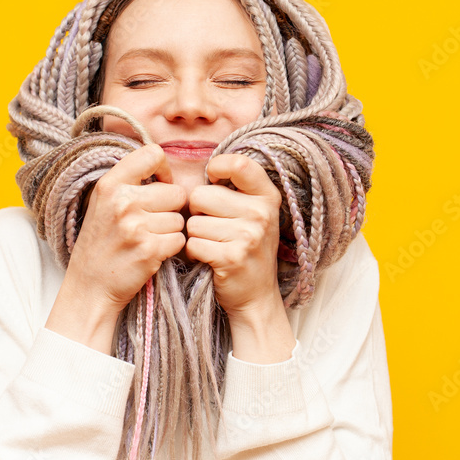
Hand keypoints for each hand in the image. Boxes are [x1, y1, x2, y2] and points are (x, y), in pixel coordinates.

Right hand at [64, 143, 186, 318]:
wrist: (89, 287)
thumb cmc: (100, 243)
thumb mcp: (103, 203)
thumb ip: (129, 181)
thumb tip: (163, 164)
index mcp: (110, 184)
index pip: (153, 154)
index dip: (164, 169)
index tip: (160, 183)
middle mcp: (123, 201)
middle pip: (176, 192)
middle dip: (170, 209)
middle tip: (151, 223)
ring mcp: (136, 226)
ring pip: (180, 219)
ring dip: (170, 231)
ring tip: (147, 239)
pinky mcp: (149, 250)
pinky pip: (179, 240)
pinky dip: (171, 249)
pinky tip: (152, 253)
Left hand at [184, 154, 283, 323]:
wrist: (257, 295)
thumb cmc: (247, 247)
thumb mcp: (255, 213)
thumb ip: (236, 188)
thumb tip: (206, 167)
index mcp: (267, 196)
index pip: (239, 164)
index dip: (217, 167)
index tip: (213, 179)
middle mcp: (261, 213)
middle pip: (201, 195)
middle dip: (197, 211)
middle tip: (211, 226)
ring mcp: (249, 236)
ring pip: (193, 222)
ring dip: (195, 236)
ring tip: (212, 245)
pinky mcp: (232, 258)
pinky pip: (192, 244)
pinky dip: (193, 253)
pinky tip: (208, 258)